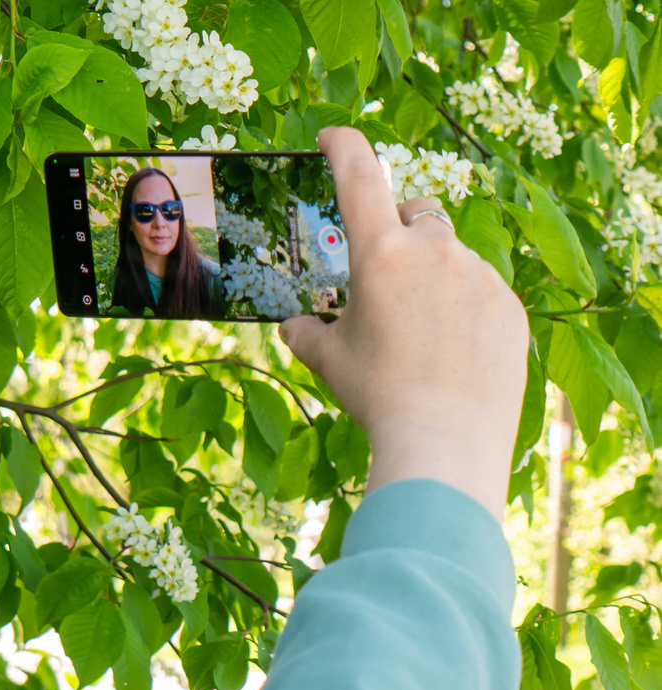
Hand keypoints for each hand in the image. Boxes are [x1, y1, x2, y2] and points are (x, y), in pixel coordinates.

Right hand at [279, 127, 529, 520]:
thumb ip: (304, 332)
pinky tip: (451, 351)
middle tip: (384, 275)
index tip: (331, 136)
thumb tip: (293, 326)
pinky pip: (480, 289)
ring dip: (432, 275)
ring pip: (451, 255)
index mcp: (380, 253)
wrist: (445, 440)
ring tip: (420, 332)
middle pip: (416, 213)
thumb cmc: (377, 396)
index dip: (343, 146)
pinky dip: (462, 306)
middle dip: (399, 230)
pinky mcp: (508, 305)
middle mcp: (433, 250)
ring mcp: (478, 275)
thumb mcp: (327, 361)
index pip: (359, 175)